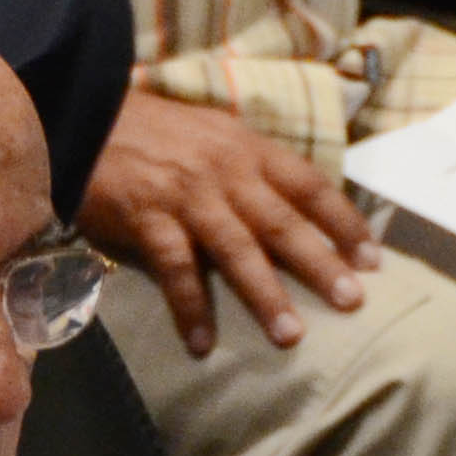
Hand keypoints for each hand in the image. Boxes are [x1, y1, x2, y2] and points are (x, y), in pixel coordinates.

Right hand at [78, 87, 374, 360]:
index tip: (372, 259)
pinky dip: (191, 308)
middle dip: (320, 264)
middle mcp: (225, 170)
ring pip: (237, 249)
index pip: (310, 184)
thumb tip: (288, 206)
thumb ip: (248, 167)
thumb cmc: (150, 129)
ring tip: (289, 336)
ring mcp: (187, 195)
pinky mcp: (147, 217)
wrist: (83, 111)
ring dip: (265, 295)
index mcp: (246, 147)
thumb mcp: (211, 133)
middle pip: (282, 222)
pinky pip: (176, 269)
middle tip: (352, 302)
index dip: (343, 223)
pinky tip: (202, 345)